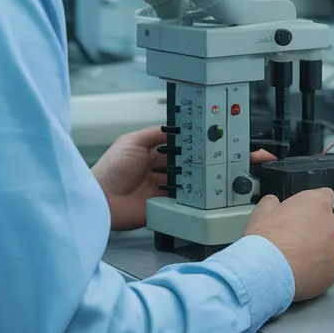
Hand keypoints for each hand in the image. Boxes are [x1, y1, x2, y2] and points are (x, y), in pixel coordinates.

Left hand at [93, 127, 275, 231]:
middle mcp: (162, 171)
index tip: (219, 140)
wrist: (100, 201)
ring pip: (193, 183)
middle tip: (233, 158)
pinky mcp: (166, 207)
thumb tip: (174, 125)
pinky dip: (197, 199)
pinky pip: (186, 202)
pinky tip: (210, 193)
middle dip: (212, 162)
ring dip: (207, 180)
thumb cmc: (109, 170)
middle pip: (192, 165)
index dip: (200, 143)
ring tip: (227, 173)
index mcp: (155, 153)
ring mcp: (165, 190)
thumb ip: (155, 132)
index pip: (184, 146)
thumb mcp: (132, 141)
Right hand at [244, 188, 333, 301]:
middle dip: (316, 229)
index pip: (326, 195)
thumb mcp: (261, 212)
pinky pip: (329, 267)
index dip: (314, 205)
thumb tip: (273, 203)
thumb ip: (273, 203)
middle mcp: (331, 224)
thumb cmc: (265, 243)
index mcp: (317, 204)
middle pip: (328, 223)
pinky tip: (300, 271)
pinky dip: (318, 269)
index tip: (305, 213)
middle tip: (296, 239)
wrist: (266, 274)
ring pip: (330, 246)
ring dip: (318, 250)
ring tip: (296, 258)